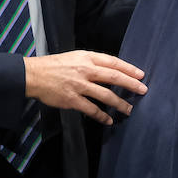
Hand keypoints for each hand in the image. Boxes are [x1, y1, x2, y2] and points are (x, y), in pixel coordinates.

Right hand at [24, 50, 145, 124]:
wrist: (34, 75)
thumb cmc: (54, 65)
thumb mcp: (74, 57)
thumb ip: (91, 63)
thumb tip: (109, 71)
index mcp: (86, 58)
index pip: (113, 62)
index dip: (129, 69)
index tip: (140, 75)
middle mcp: (85, 70)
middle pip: (114, 77)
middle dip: (131, 84)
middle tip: (143, 90)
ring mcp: (79, 85)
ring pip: (106, 95)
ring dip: (120, 104)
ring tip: (129, 110)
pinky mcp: (72, 99)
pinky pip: (92, 109)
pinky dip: (102, 116)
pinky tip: (108, 120)